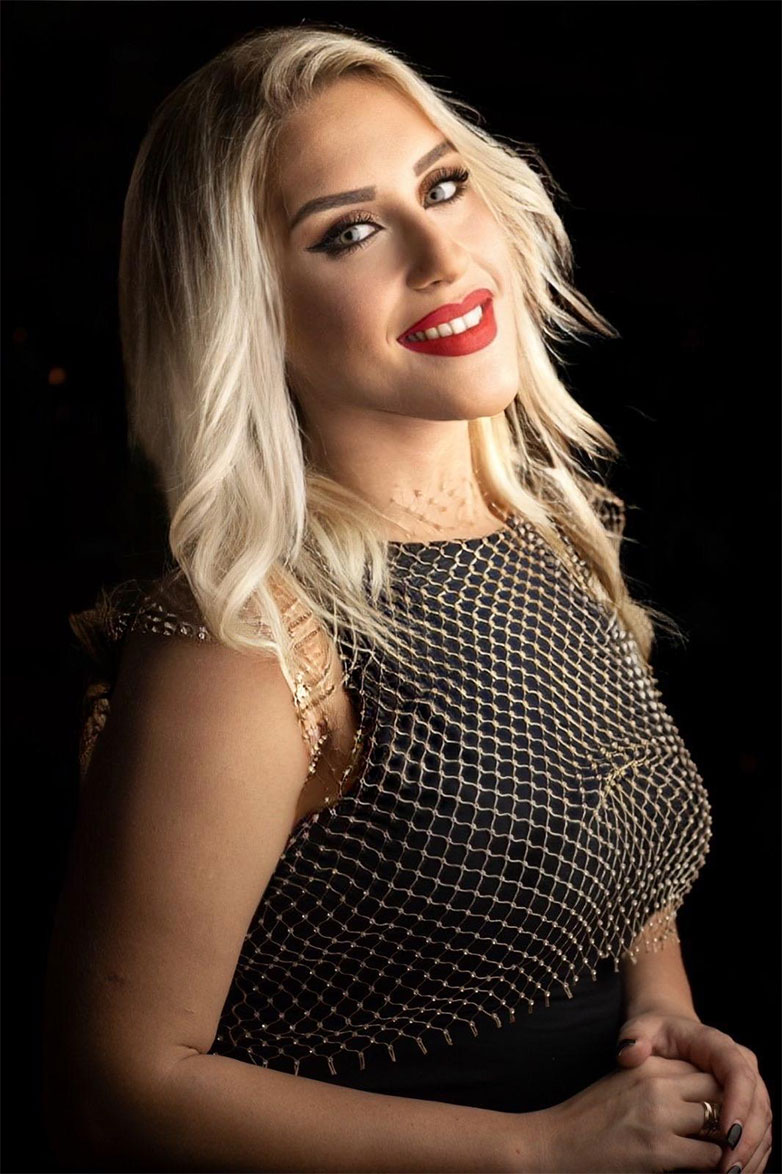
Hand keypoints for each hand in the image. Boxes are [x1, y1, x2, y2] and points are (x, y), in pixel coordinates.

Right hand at [534, 1055, 725, 1172]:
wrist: (553, 1143)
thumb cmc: (589, 1120)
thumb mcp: (625, 1085)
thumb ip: (659, 1083)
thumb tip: (698, 1100)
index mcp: (648, 1064)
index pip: (704, 1070)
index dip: (717, 1094)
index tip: (718, 1115)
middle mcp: (657, 1082)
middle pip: (718, 1091)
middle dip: (727, 1114)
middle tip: (727, 1137)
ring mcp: (659, 1114)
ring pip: (721, 1123)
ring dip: (724, 1143)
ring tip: (719, 1157)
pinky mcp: (659, 1148)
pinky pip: (710, 1157)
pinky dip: (713, 1166)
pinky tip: (701, 1170)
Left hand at [615, 1011, 772, 1172]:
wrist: (670, 1033)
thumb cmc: (656, 1034)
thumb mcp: (641, 1030)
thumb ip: (634, 1038)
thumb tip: (631, 1052)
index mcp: (717, 1045)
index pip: (737, 1073)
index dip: (738, 1104)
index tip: (728, 1134)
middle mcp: (740, 1064)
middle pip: (757, 1103)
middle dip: (747, 1139)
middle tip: (730, 1168)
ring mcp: (747, 1086)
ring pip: (761, 1122)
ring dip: (752, 1152)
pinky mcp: (747, 1104)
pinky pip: (757, 1131)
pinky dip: (751, 1154)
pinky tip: (736, 1173)